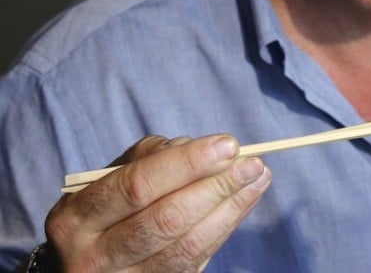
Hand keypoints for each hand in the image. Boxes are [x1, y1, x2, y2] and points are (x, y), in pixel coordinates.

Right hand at [43, 134, 271, 271]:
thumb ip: (151, 159)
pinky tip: (245, 200)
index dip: (187, 164)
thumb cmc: (104, 208)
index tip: (227, 144)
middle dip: (216, 187)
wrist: (86, 263)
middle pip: (166, 219)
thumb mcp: (108, 180)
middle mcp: (94, 257)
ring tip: (258, 178)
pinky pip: (196, 259)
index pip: (138, 186)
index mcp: (76, 219)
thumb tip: (205, 149)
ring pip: (187, 246)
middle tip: (252, 163)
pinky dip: (226, 226)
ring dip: (230, 207)